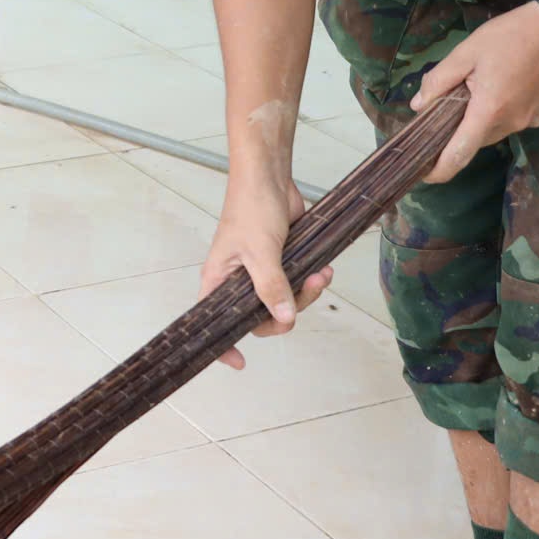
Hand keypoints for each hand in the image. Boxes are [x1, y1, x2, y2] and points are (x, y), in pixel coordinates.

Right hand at [201, 169, 335, 362]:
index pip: (213, 321)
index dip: (224, 344)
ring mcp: (261, 272)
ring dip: (307, 293)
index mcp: (218, 280)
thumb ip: (271, 287)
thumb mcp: (260, 251)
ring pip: (284, 302)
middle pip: (260, 316)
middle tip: (306, 292)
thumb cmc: (251, 207)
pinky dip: (312, 280)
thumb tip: (285, 318)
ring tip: (323, 275)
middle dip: (288, 311)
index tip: (239, 362)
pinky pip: (297, 284)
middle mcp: (238, 281)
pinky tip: (324, 269)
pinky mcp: (282, 262)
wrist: (270, 177)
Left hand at [411, 2, 538, 182]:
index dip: (440, 169)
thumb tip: (418, 105)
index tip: (424, 174)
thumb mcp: (467, 51)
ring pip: (495, 130)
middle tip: (450, 104)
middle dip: (460, 129)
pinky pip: (516, 121)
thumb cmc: (511, 36)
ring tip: (480, 88)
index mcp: (490, 110)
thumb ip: (439, 80)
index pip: (460, 154)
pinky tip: (506, 86)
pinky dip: (504, 111)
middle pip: (476, 139)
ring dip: (483, 118)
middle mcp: (513, 123)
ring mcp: (533, 121)